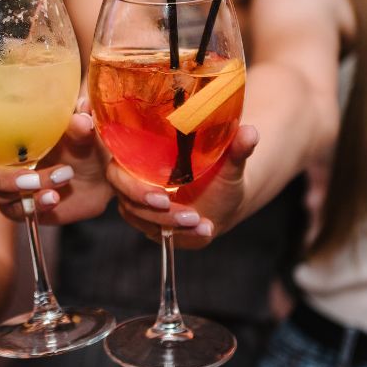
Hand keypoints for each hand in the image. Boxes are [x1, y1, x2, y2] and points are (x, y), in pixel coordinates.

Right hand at [0, 105, 112, 224]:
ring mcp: (6, 185)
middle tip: (33, 175)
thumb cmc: (85, 144)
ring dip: (25, 189)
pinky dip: (32, 205)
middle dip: (4, 176)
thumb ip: (79, 124)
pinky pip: (13, 211)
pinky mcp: (18, 207)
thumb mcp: (84, 131)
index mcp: (4, 133)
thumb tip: (82, 117)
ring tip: (62, 179)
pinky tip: (54, 198)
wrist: (100, 177)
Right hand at [110, 125, 258, 248]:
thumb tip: (250, 132)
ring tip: (201, 223)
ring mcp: (139, 204)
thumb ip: (236, 148)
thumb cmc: (217, 170)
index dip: (132, 186)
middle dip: (152, 211)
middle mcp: (133, 180)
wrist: (222, 195)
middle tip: (186, 214)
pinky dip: (182, 234)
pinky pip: (156, 232)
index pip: (117, 171)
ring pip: (140, 218)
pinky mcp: (149, 222)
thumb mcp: (228, 161)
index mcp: (139, 156)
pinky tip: (205, 230)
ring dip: (170, 224)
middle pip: (126, 200)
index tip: (163, 196)